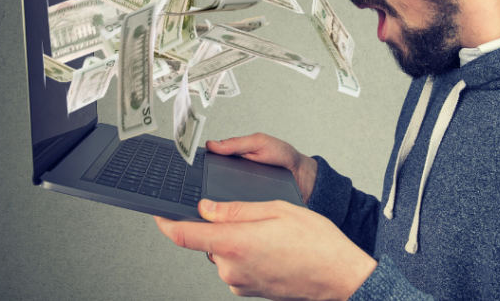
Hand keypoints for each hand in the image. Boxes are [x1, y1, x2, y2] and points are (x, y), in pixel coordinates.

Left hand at [155, 199, 376, 300]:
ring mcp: (239, 282)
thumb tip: (206, 209)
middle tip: (256, 217)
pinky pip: (236, 266)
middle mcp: (230, 267)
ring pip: (224, 253)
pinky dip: (247, 254)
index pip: (184, 235)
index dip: (166, 223)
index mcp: (234, 243)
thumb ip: (236, 209)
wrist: (338, 275)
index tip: (160, 214)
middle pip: (208, 241)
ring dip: (238, 240)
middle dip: (222, 226)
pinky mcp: (248, 290)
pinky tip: (272, 249)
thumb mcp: (277, 209)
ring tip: (272, 235)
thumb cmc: (316, 241)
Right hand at [206, 133, 317, 203]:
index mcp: (232, 158)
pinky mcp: (249, 206)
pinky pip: (237, 210)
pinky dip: (234, 210)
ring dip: (220, 201)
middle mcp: (232, 177)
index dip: (200, 168)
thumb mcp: (260, 142)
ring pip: (222, 200)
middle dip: (207, 188)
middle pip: (211, 185)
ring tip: (216, 203)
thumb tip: (213, 144)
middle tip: (203, 190)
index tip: (193, 170)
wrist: (301, 175)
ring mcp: (239, 193)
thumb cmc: (282, 155)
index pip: (209, 164)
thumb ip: (238, 143)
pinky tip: (233, 210)